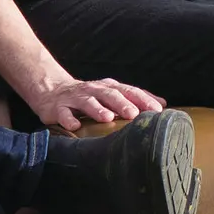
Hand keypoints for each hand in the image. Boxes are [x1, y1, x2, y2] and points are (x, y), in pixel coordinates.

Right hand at [28, 72, 165, 132]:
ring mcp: (75, 98)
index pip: (128, 91)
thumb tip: (162, 103)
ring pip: (87, 102)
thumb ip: (135, 98)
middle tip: (134, 114)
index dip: (143, 99)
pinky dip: (68, 119)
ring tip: (107, 118)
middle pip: (110, 95)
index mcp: (108, 87)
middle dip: (122, 104)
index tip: (157, 110)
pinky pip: (63, 114)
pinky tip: (74, 126)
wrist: (51, 90)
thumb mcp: (111, 94)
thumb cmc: (88, 96)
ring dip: (97, 109)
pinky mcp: (58, 108)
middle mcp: (93, 90)